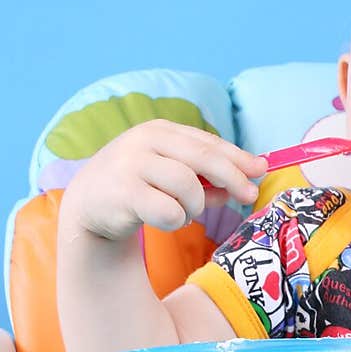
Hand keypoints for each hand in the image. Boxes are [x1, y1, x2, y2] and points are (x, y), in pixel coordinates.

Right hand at [60, 119, 266, 240]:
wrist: (89, 205)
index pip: (208, 142)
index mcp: (160, 130)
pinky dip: (175, 220)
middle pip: (203, 157)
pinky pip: (168, 211)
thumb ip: (205, 178)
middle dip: (232, 177)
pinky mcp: (123, 193)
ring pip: (187, 186)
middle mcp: (144, 141)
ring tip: (185, 212)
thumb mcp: (171, 175)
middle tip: (249, 196)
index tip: (261, 170)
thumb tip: (244, 184)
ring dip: (195, 206)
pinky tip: (165, 219)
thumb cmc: (138, 187)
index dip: (238, 157)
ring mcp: (131, 165)